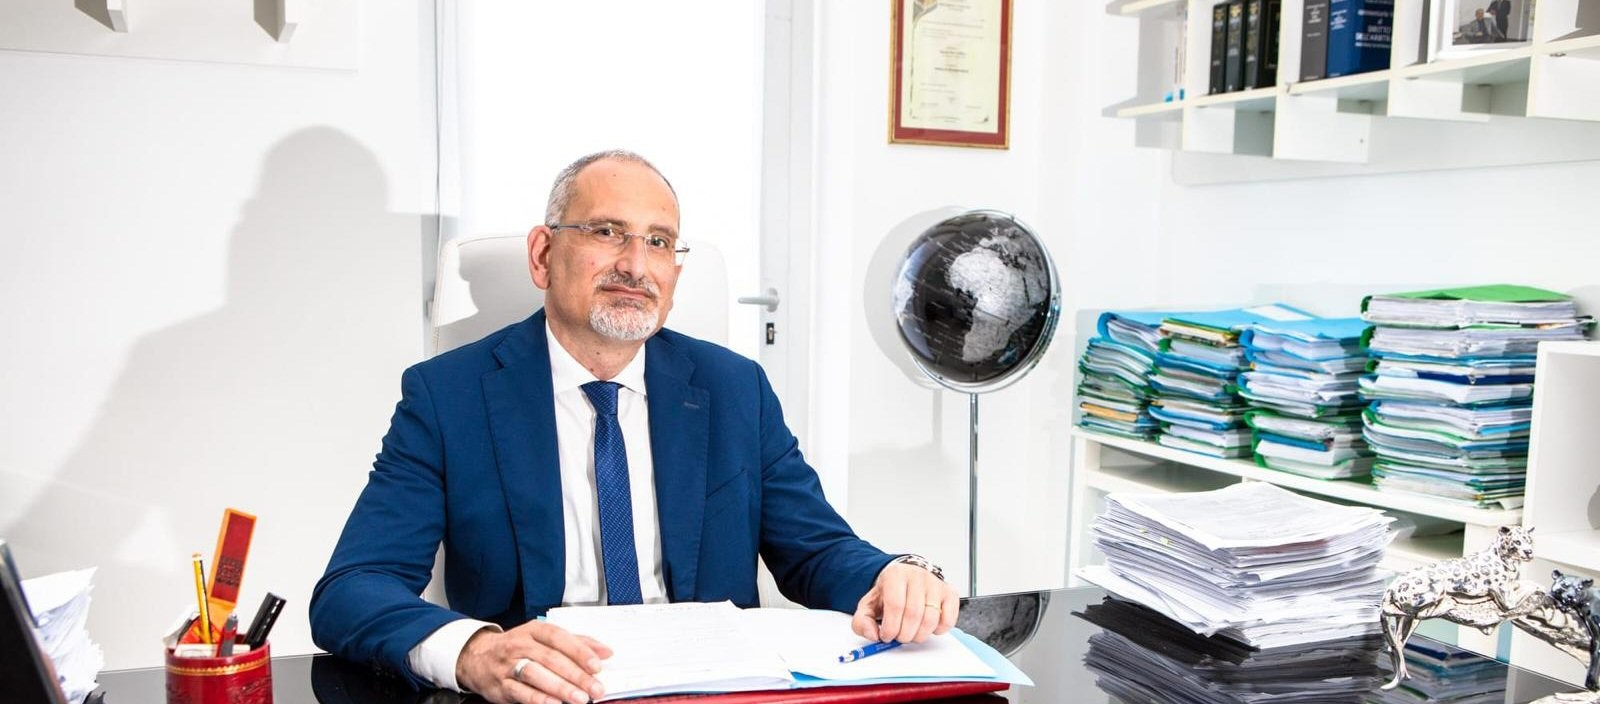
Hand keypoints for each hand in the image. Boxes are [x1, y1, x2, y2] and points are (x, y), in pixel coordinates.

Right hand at [455, 621, 611, 703]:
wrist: (477, 657)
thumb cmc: (519, 648)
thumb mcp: (544, 639)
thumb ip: (576, 643)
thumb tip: (606, 652)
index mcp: (534, 630)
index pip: (559, 638)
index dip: (579, 651)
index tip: (597, 665)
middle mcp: (520, 645)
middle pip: (551, 658)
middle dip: (576, 675)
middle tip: (595, 689)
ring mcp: (509, 665)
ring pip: (536, 674)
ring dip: (560, 687)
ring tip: (580, 698)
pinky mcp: (501, 685)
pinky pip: (521, 692)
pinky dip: (539, 698)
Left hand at [851, 562, 958, 643]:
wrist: (906, 578)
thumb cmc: (889, 593)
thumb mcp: (869, 604)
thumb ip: (862, 621)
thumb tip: (872, 634)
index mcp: (895, 575)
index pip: (896, 605)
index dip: (891, 627)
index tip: (887, 636)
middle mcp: (918, 576)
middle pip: (914, 614)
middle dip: (904, 634)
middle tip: (899, 637)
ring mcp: (936, 584)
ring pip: (931, 619)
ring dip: (919, 635)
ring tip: (911, 633)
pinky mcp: (950, 593)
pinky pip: (948, 619)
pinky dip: (938, 630)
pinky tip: (928, 628)